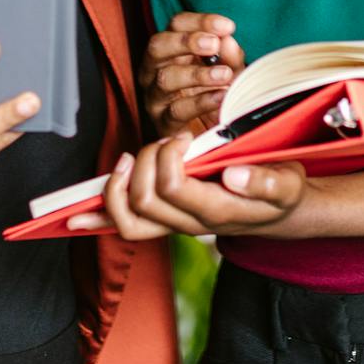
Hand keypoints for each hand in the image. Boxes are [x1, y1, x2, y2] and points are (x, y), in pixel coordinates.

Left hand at [65, 134, 308, 238]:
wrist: (280, 211)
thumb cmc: (281, 190)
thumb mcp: (287, 182)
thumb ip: (265, 181)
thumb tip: (233, 174)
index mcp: (216, 211)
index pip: (171, 186)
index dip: (168, 156)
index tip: (183, 137)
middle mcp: (190, 224)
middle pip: (142, 201)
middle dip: (144, 163)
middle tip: (162, 142)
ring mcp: (175, 226)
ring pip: (127, 221)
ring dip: (117, 187)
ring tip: (128, 159)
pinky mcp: (166, 221)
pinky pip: (126, 226)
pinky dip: (98, 219)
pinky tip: (76, 218)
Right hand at [140, 12, 245, 136]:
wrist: (214, 137)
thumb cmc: (218, 96)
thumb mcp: (231, 71)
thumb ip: (230, 56)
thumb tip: (227, 39)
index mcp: (171, 50)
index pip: (176, 25)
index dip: (199, 22)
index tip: (227, 26)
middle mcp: (155, 69)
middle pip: (157, 45)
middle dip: (186, 42)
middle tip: (214, 44)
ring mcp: (155, 96)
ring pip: (164, 79)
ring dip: (197, 74)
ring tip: (224, 75)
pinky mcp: (162, 123)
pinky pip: (177, 110)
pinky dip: (201, 102)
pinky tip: (221, 97)